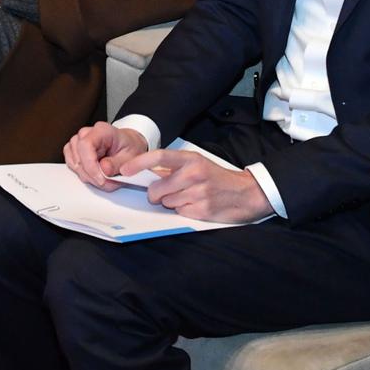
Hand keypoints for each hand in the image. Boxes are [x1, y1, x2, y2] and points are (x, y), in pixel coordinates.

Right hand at [63, 121, 152, 188]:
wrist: (128, 145)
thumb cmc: (129, 148)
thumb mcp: (131, 157)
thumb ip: (118, 164)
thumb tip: (104, 169)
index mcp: (102, 130)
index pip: (86, 145)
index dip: (90, 165)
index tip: (101, 180)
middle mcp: (87, 133)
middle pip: (79, 156)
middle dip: (92, 175)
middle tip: (107, 183)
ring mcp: (79, 141)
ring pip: (74, 162)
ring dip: (87, 176)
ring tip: (103, 178)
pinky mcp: (75, 150)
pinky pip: (71, 163)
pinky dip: (82, 173)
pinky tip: (94, 175)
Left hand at [120, 148, 272, 222]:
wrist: (245, 193)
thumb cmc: (216, 178)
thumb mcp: (196, 164)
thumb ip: (173, 167)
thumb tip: (144, 172)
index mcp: (190, 159)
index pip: (159, 157)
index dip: (139, 163)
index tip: (125, 170)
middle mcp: (194, 174)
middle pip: (157, 188)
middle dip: (157, 194)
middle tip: (168, 191)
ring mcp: (198, 193)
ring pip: (166, 203)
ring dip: (172, 202)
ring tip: (189, 197)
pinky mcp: (201, 211)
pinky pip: (179, 212)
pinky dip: (183, 211)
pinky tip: (196, 205)